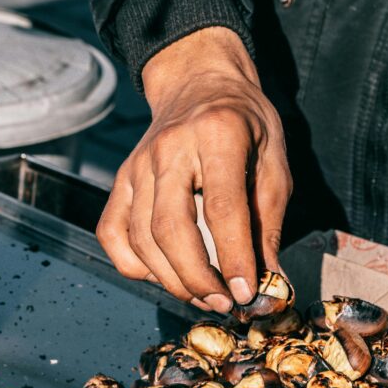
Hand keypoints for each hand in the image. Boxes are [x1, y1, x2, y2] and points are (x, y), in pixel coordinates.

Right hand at [97, 27, 291, 312]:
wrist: (198, 83)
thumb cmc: (244, 123)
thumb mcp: (273, 161)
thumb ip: (269, 221)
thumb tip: (268, 281)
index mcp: (217, 134)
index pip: (221, 207)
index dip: (234, 256)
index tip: (246, 293)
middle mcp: (169, 149)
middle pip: (170, 228)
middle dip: (197, 277)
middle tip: (224, 303)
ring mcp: (137, 165)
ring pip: (141, 237)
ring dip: (171, 279)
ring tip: (203, 296)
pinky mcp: (120, 180)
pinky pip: (113, 233)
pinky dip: (134, 265)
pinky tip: (164, 275)